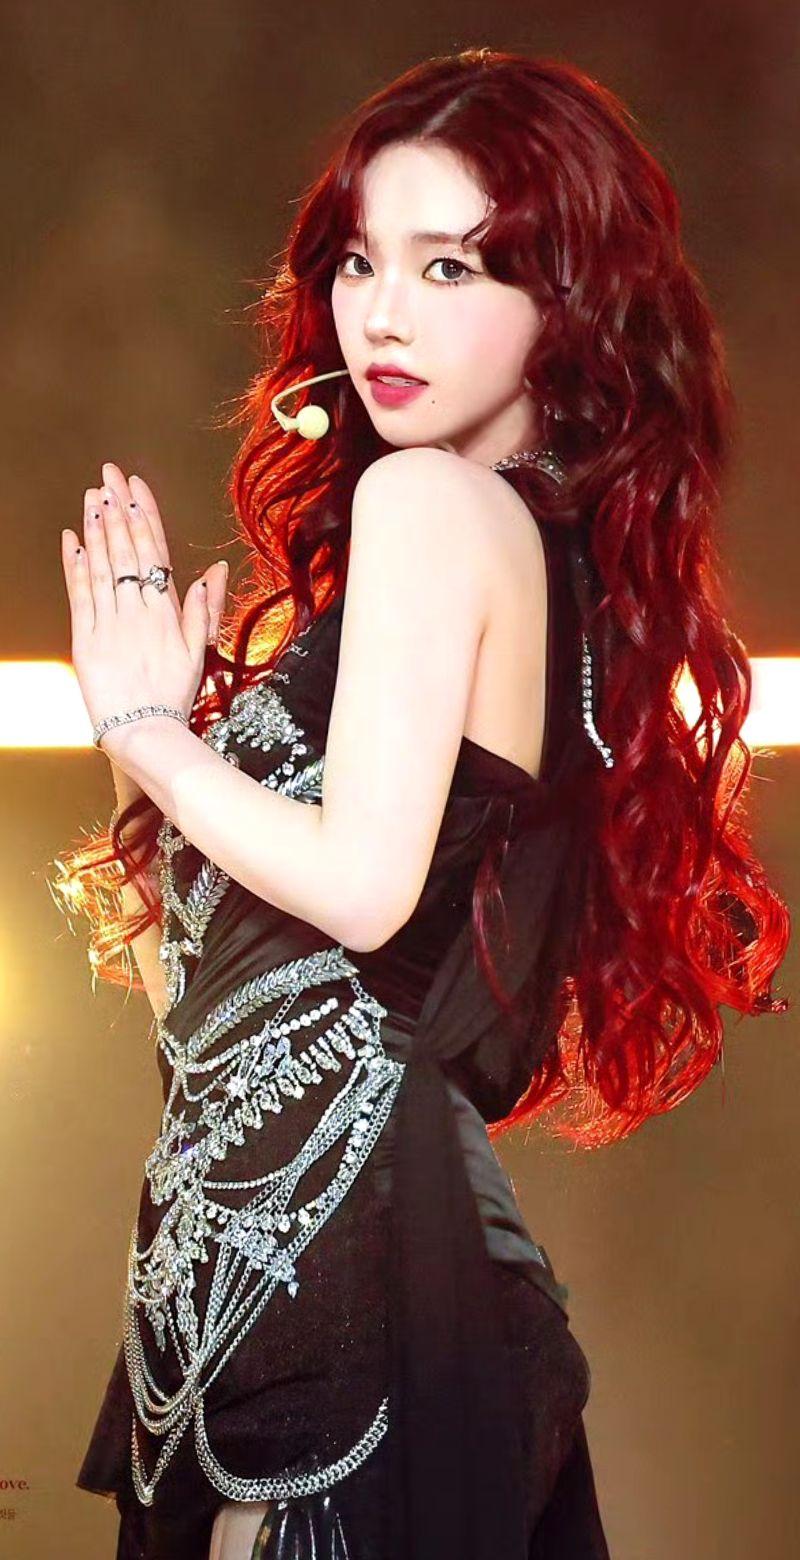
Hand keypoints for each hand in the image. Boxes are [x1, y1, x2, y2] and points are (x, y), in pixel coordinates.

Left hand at [61, 462, 228, 760]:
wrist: (146, 731)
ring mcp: (110, 622)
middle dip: (116, 509)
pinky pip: (79, 595)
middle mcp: (138, 610)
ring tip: (91, 496)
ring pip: (102, 565)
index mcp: (167, 610)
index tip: (135, 487)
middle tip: (108, 475)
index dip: (144, 515)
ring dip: (96, 528)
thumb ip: (205, 609)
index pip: (155, 550)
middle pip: (126, 549)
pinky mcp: (85, 639)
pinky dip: (75, 565)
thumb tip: (215, 571)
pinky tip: (72, 539)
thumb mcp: (199, 651)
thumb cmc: (174, 695)